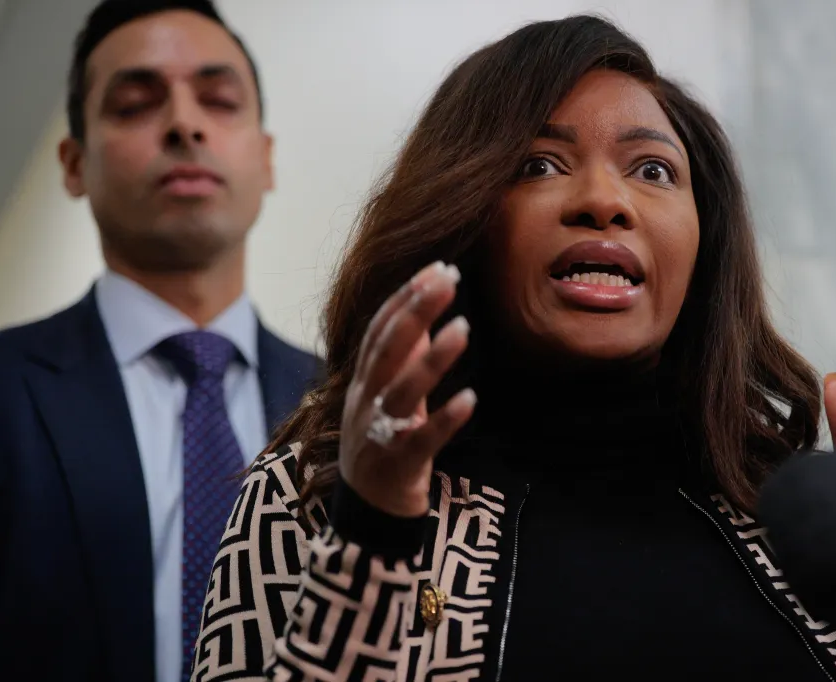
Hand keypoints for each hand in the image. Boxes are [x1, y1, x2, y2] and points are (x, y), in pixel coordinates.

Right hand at [339, 260, 475, 517]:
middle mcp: (366, 402)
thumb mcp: (389, 398)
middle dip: (416, 312)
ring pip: (403, 392)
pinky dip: (446, 420)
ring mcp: (379, 433)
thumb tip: (424, 316)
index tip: (435, 269)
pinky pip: (423, 440)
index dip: (405, 299)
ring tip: (463, 328)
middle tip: (447, 279)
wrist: (367, 513)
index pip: (380, 331)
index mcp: (364, 382)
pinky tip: (471, 400)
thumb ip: (403, 360)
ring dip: (433, 359)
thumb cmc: (384, 445)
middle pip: (388, 350)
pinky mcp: (399, 465)